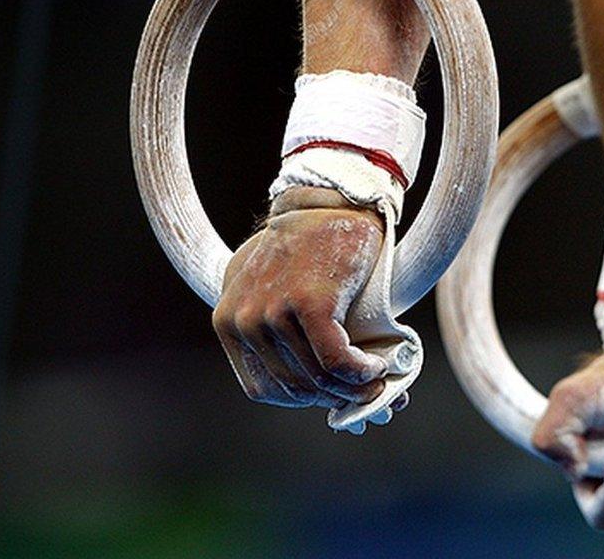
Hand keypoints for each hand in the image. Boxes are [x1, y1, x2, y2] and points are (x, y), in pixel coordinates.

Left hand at [213, 188, 407, 411]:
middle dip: (334, 399)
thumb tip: (320, 388)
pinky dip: (360, 372)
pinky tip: (375, 366)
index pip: (264, 388)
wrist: (328, 203)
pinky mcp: (308, 303)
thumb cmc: (307, 253)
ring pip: (318, 377)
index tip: (332, 397)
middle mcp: (243, 320)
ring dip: (354, 388)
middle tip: (367, 394)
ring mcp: (273, 311)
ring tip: (376, 379)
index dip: (303, 400)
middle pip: (294, 387)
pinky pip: (337, 360)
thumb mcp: (274, 293)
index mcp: (227, 322)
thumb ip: (285, 340)